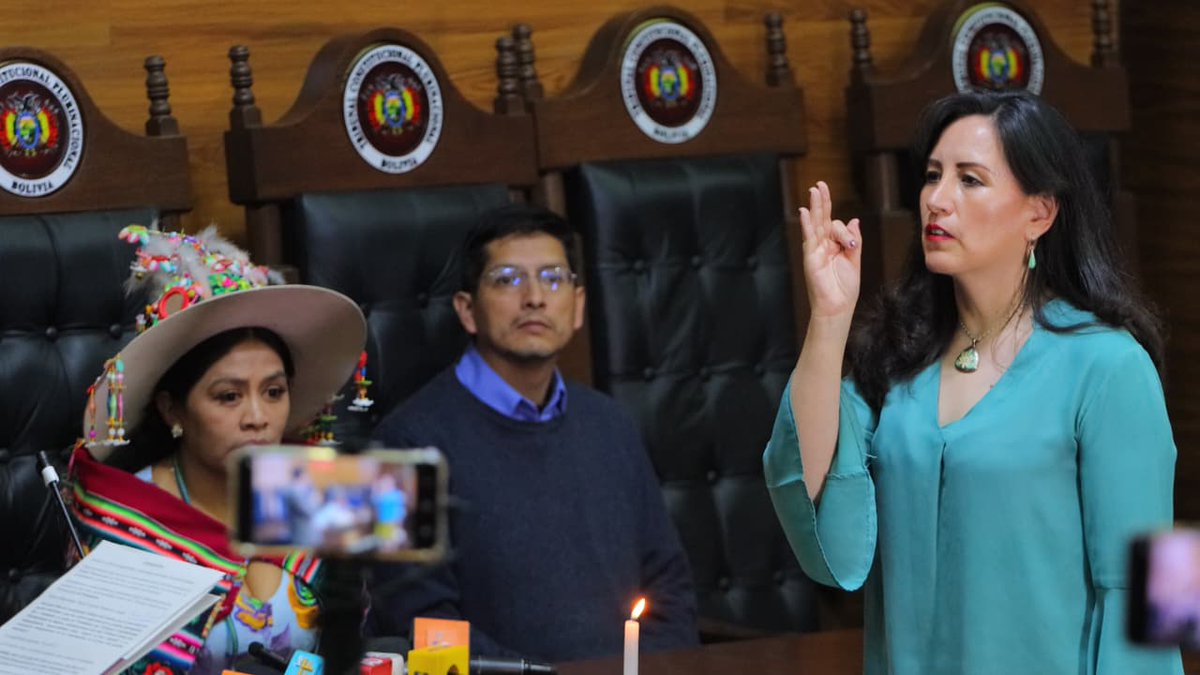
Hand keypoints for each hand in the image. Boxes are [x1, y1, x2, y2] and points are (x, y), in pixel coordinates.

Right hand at [798, 181, 861, 319]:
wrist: (837, 307)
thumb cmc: (845, 289)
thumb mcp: (855, 260)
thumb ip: (854, 240)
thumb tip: (854, 220)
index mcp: (835, 246)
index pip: (836, 225)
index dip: (841, 221)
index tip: (845, 226)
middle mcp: (823, 246)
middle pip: (823, 219)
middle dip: (822, 201)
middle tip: (821, 184)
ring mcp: (815, 250)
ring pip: (816, 224)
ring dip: (815, 207)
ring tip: (815, 190)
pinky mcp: (810, 257)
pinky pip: (809, 237)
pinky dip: (806, 224)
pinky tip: (804, 212)